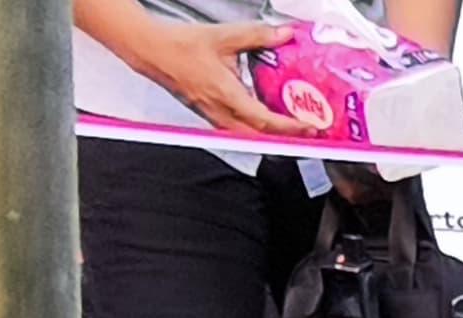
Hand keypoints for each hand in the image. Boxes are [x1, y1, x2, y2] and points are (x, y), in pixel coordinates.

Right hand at [119, 17, 305, 135]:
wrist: (153, 52)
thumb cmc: (182, 46)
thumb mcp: (226, 36)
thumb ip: (258, 36)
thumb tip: (283, 35)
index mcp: (226, 95)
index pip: (263, 120)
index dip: (288, 128)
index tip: (308, 128)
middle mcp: (220, 112)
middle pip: (260, 137)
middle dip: (286, 137)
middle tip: (308, 131)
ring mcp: (214, 117)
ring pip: (248, 136)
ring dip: (271, 135)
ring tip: (293, 127)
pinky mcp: (210, 115)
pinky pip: (237, 129)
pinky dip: (256, 128)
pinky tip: (267, 118)